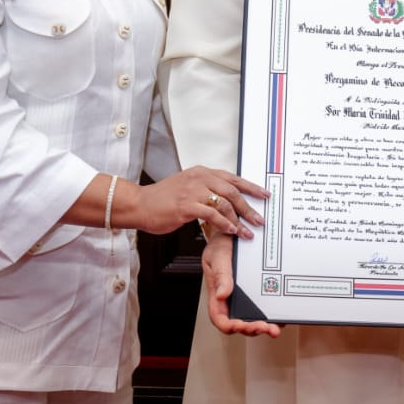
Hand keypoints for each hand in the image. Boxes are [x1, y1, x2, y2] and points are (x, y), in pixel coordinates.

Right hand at [138, 166, 266, 238]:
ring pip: (225, 204)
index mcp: (201, 172)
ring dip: (239, 220)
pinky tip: (230, 231)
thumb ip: (206, 190)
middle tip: (259, 219)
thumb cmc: (162, 199)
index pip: (232, 178)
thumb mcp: (188, 187)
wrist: (139, 204)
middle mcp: (199, 178)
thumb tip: (227, 203)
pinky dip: (224, 224)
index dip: (250, 187)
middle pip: (233, 191)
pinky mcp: (186, 205)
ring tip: (246, 231)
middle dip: (249, 207)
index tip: (264, 194)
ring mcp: (193, 191)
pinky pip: (212, 215)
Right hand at [201, 234, 282, 337]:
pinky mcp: (257, 291)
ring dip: (264, 326)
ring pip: (252, 319)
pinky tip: (281, 316)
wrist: (236, 230)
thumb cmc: (222, 244)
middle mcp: (232, 298)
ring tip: (275, 327)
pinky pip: (264, 307)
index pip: (220, 318)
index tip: (241, 325)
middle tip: (266, 327)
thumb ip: (221, 276)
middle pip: (239, 323)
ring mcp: (245, 296)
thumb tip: (221, 294)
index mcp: (218, 293)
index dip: (230, 326)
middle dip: (252, 329)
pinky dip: (272, 315)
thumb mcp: (218, 256)